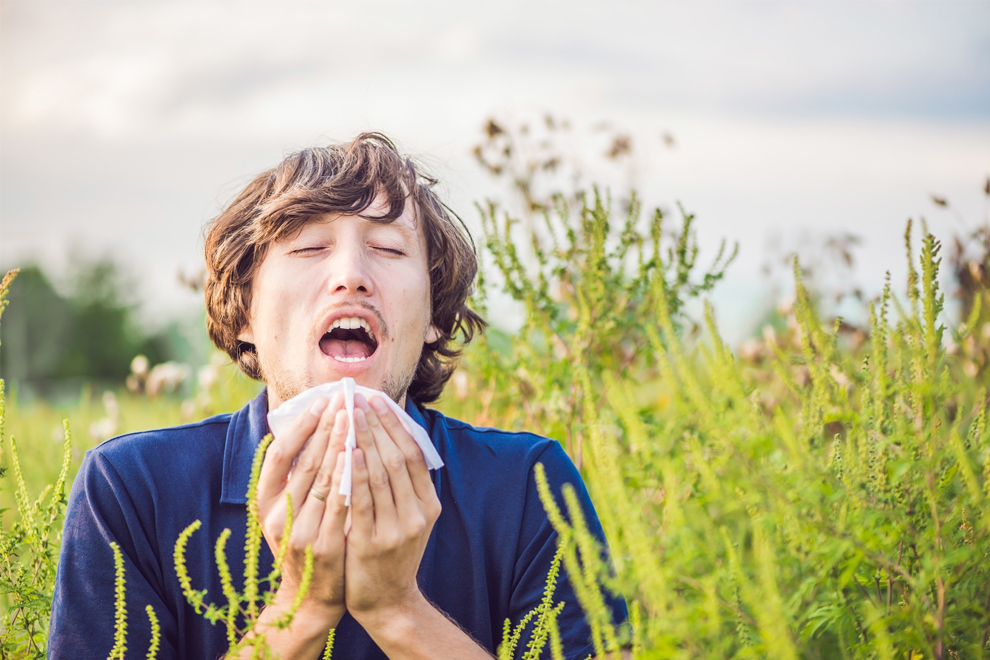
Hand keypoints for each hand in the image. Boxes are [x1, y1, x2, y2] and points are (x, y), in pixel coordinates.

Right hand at [256, 393, 349, 629]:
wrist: (311, 599)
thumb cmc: (305, 542)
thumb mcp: (290, 510)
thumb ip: (296, 477)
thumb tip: (312, 427)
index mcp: (264, 502)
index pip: (279, 454)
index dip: (300, 426)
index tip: (320, 402)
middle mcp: (275, 516)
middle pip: (304, 461)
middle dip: (325, 427)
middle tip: (343, 400)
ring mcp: (298, 532)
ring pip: (321, 479)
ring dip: (339, 444)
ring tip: (353, 418)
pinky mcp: (322, 547)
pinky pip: (338, 505)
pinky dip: (348, 478)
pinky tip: (358, 456)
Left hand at [343, 394, 441, 625]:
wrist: (387, 602)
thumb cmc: (391, 554)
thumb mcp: (408, 519)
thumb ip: (403, 486)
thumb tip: (390, 439)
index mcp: (428, 504)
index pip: (413, 454)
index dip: (395, 425)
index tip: (376, 401)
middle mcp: (417, 514)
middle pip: (396, 458)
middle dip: (375, 425)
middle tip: (356, 400)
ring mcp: (397, 529)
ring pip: (380, 474)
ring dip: (363, 441)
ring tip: (347, 416)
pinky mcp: (373, 543)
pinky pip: (362, 500)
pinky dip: (354, 473)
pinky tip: (344, 452)